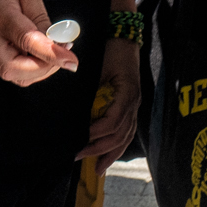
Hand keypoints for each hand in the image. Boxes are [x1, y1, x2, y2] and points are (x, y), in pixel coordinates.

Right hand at [0, 0, 78, 85]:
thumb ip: (41, 17)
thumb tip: (57, 41)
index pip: (25, 39)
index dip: (50, 52)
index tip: (71, 60)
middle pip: (14, 68)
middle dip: (45, 66)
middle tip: (65, 52)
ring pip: (16, 76)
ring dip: (42, 69)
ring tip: (56, 50)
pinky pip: (17, 73)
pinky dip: (35, 69)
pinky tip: (44, 53)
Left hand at [76, 39, 142, 163]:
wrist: (124, 37)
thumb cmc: (109, 50)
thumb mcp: (97, 67)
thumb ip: (88, 89)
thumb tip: (71, 110)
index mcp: (127, 93)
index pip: (112, 122)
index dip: (95, 134)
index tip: (79, 140)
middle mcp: (134, 103)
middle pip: (120, 134)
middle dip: (99, 149)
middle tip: (79, 157)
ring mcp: (135, 105)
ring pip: (126, 136)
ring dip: (111, 154)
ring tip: (98, 169)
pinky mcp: (132, 106)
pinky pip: (128, 131)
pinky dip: (118, 145)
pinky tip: (109, 155)